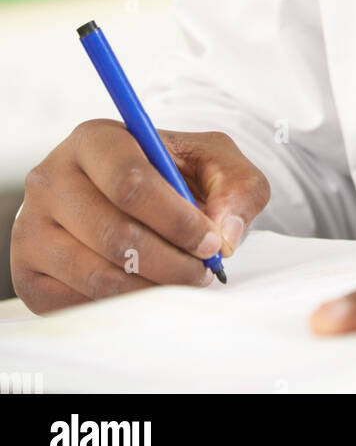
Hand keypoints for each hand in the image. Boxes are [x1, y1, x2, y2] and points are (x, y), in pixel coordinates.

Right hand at [11, 119, 270, 313]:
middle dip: (170, 262)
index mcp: (95, 139)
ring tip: (182, 282)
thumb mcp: (217, 163)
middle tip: (203, 272)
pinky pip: (75, 304)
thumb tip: (226, 235)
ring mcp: (32, 227)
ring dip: (151, 288)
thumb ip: (237, 188)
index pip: (129, 182)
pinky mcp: (27, 272)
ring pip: (96, 275)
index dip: (175, 219)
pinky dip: (120, 306)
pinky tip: (146, 291)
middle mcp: (52, 178)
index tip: (209, 241)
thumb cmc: (176, 174)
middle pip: (113, 234)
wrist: (133, 197)